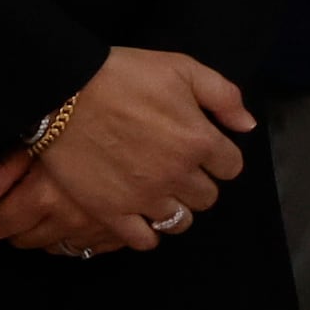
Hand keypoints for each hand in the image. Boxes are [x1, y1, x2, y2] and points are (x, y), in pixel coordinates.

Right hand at [0, 47, 251, 255]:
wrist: (62, 91)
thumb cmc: (123, 75)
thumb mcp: (182, 69)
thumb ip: (223, 96)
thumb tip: (247, 126)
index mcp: (199, 142)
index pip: (231, 167)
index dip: (218, 158)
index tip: (202, 150)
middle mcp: (178, 175)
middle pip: (207, 197)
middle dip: (198, 183)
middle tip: (178, 169)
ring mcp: (144, 197)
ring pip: (179, 222)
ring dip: (175, 208)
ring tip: (159, 193)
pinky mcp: (111, 212)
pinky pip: (143, 240)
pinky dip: (147, 234)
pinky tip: (140, 217)